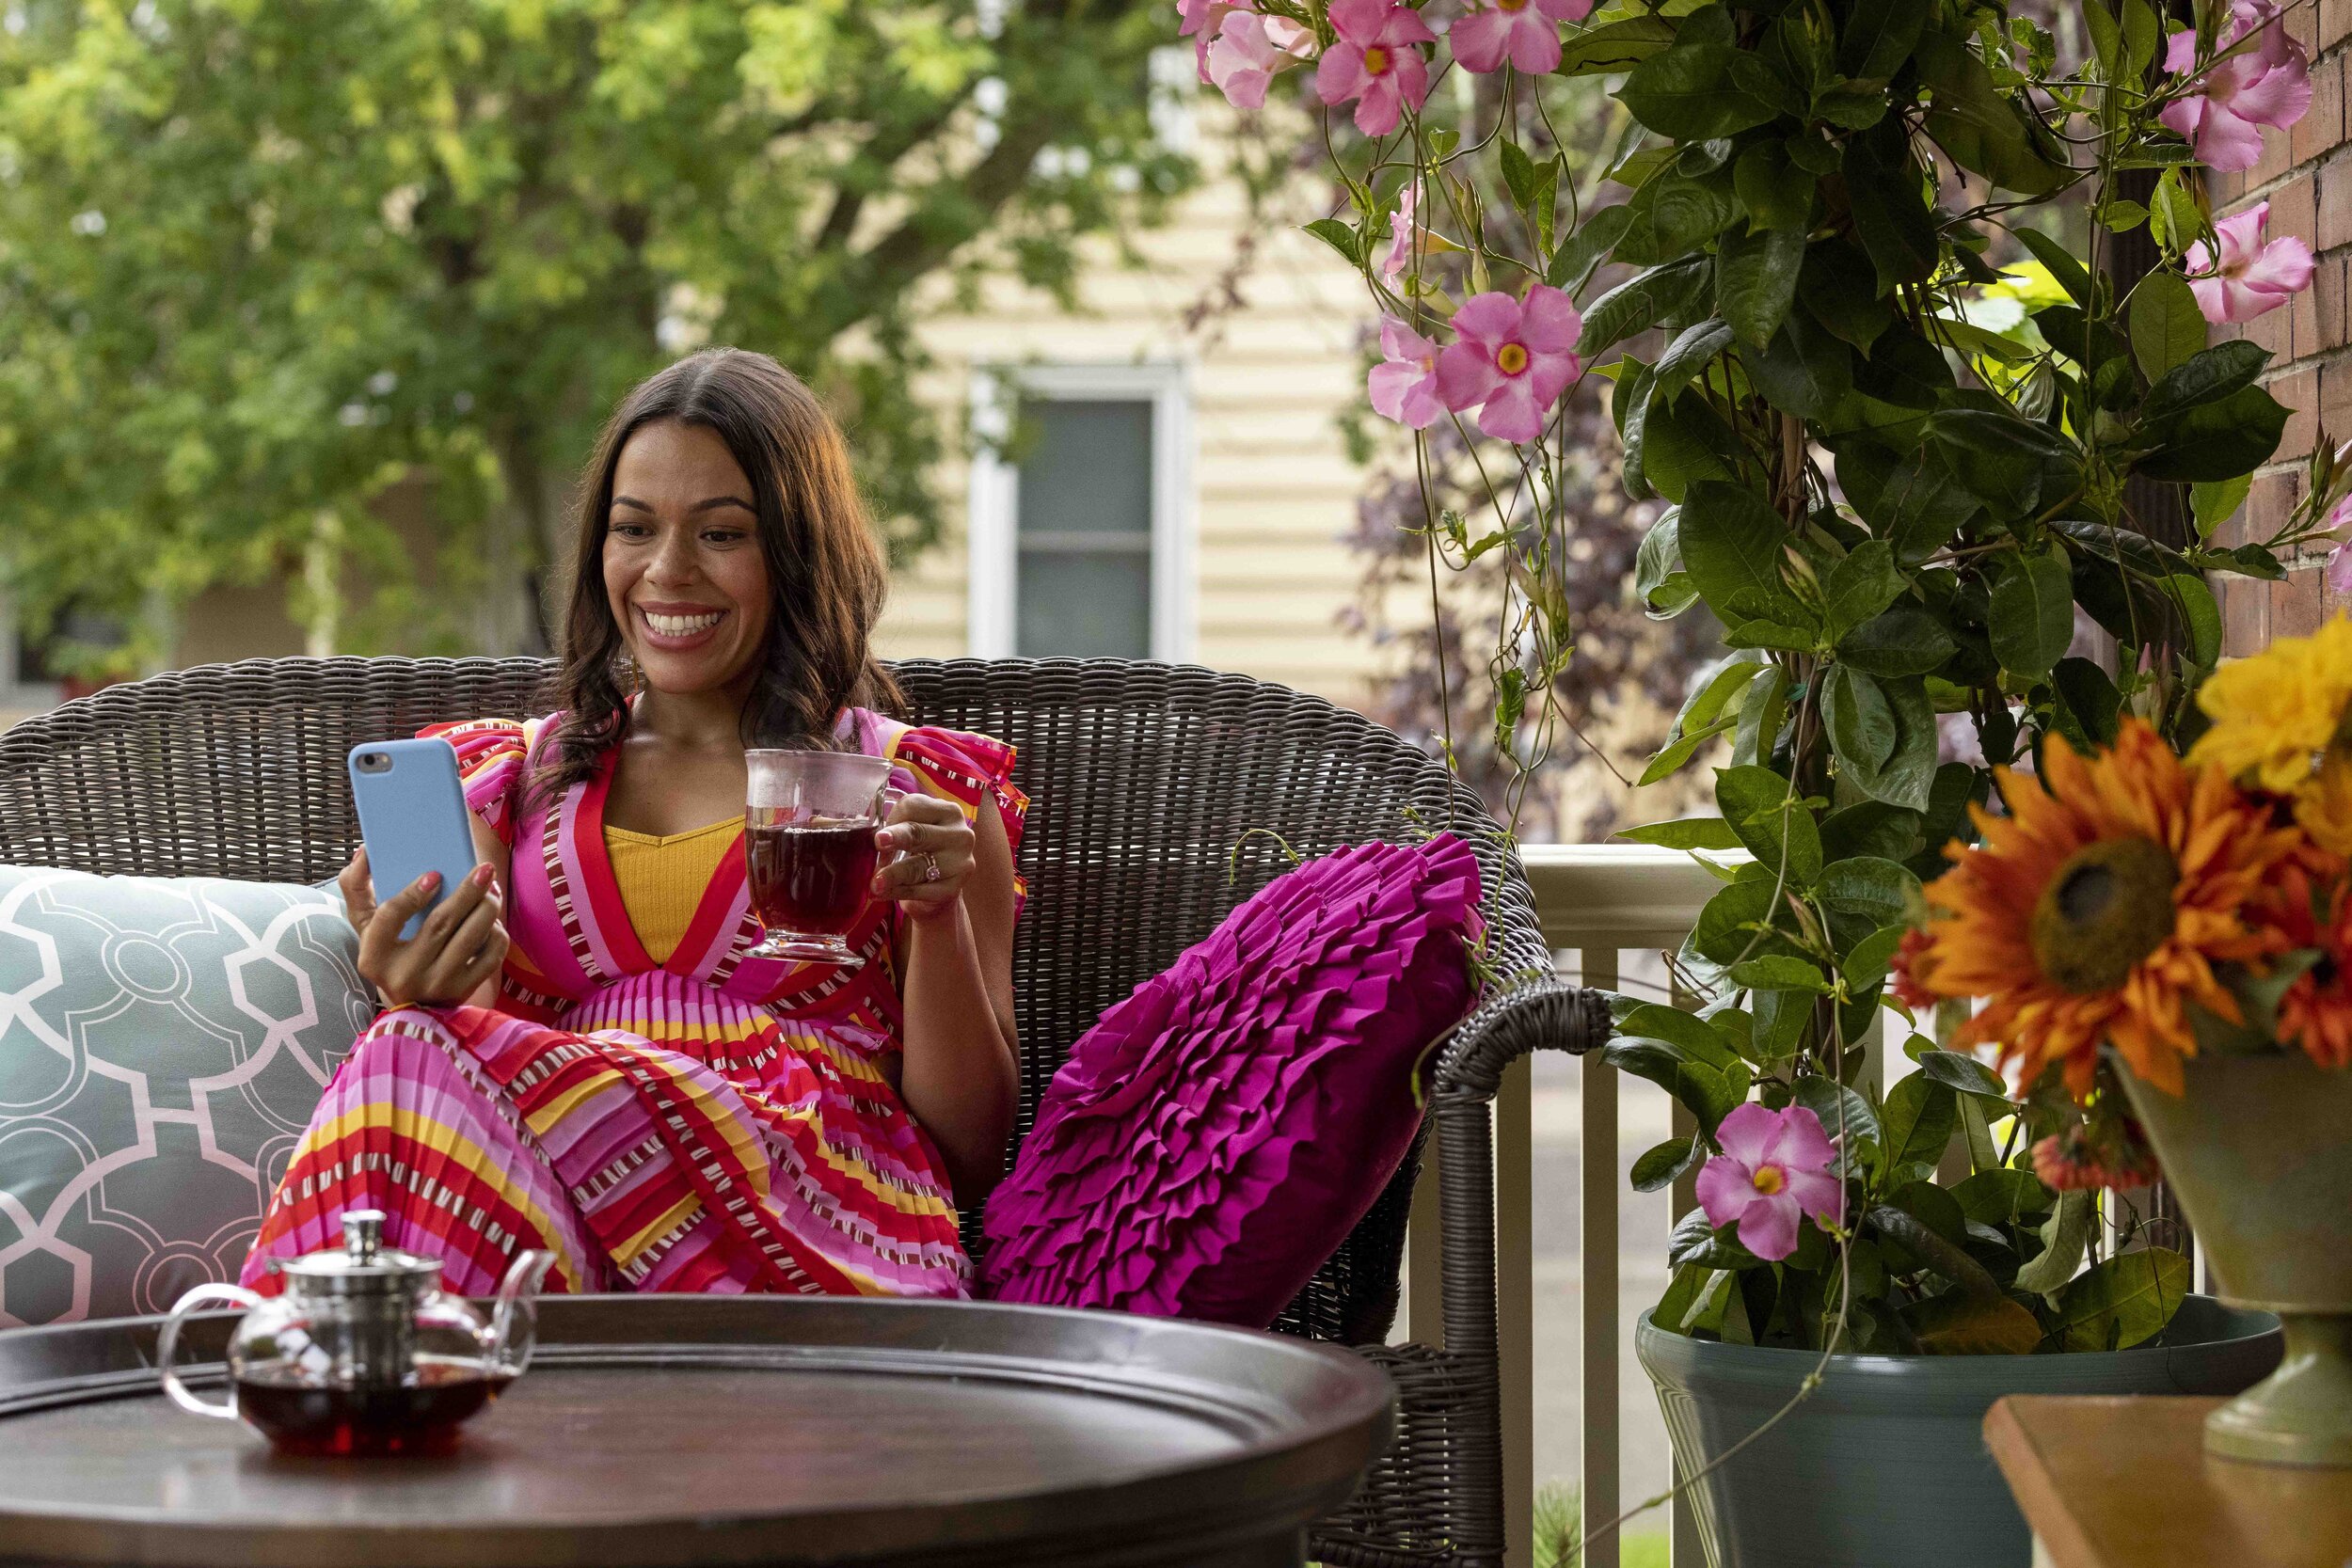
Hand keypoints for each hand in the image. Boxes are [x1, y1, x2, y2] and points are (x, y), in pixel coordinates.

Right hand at [339, 848, 509, 1006]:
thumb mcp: (365, 927)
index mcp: (373, 957)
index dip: (412, 894)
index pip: (390, 918)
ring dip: (487, 907)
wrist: (411, 1004)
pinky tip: (492, 920)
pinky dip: (497, 934)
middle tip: (484, 869)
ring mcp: (435, 984)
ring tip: (491, 888)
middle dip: (467, 892)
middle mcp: (403, 974)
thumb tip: (364, 852)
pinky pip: (490, 957)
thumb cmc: (388, 953)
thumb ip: (356, 888)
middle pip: (439, 924)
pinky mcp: (463, 991)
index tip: (435, 874)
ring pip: (469, 938)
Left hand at [871, 793, 975, 923]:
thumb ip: (896, 829)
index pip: (914, 807)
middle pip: (919, 832)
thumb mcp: (914, 833)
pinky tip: (881, 894)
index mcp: (948, 812)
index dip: (891, 820)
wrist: (937, 888)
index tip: (878, 836)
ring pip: (919, 865)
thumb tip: (871, 838)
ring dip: (893, 874)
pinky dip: (897, 892)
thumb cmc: (921, 852)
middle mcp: (960, 834)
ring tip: (874, 882)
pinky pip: (919, 890)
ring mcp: (960, 863)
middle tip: (878, 843)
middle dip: (896, 838)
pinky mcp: (953, 889)